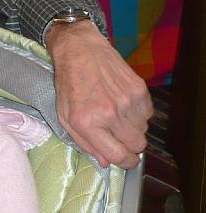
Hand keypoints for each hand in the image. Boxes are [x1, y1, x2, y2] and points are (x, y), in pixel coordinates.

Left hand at [46, 20, 152, 168]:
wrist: (79, 50)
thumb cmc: (68, 83)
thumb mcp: (65, 117)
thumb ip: (85, 142)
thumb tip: (105, 162)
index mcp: (88, 123)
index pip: (118, 155)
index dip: (125, 162)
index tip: (126, 160)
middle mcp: (110, 114)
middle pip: (137, 145)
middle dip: (131, 147)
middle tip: (121, 139)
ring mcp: (127, 101)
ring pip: (143, 130)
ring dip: (133, 128)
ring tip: (117, 116)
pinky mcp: (139, 88)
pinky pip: (147, 113)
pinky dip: (138, 113)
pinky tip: (123, 104)